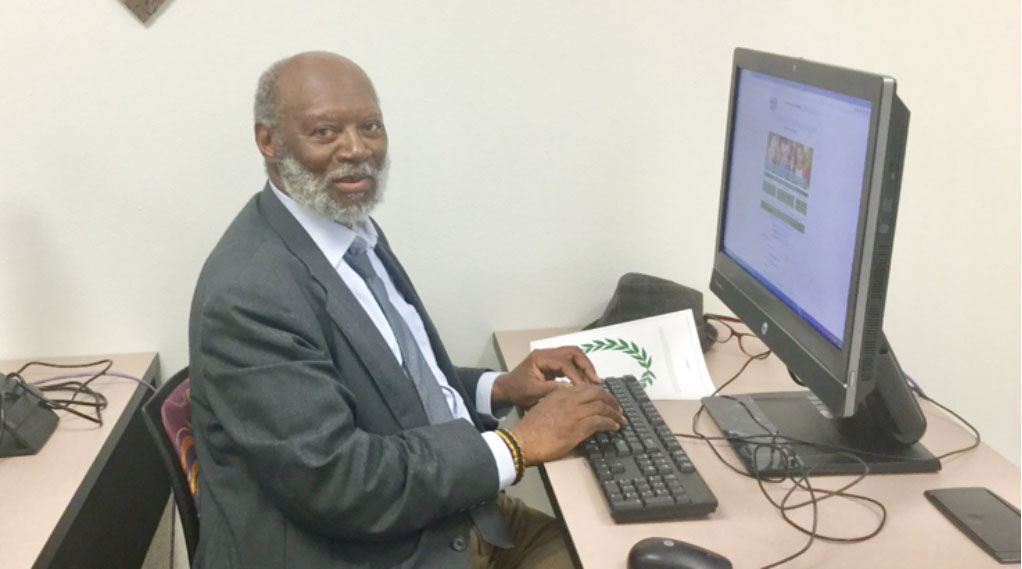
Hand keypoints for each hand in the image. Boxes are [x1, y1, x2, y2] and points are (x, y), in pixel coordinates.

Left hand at [492, 346, 599, 408]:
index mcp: (540, 358)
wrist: (507, 389)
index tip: (584, 389)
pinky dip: (580, 370)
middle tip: (595, 381)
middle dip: (586, 365)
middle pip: (573, 352)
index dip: (576, 375)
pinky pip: (571, 362)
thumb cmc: (517, 391)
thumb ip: (552, 389)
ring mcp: (551, 356)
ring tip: (594, 381)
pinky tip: (585, 382)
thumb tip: (573, 389)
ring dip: (585, 366)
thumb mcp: (533, 393)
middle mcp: (547, 353)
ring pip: (574, 354)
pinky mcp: (553, 363)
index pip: (564, 362)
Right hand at [509, 385, 625, 464]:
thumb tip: (571, 410)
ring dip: (614, 413)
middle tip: (617, 408)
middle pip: (598, 394)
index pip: (586, 388)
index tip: (605, 400)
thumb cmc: (530, 429)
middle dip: (611, 400)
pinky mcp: (579, 427)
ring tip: (620, 419)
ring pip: (602, 407)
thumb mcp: (544, 408)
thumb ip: (558, 404)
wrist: (523, 441)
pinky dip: (610, 423)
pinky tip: (614, 427)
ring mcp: (575, 412)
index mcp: (560, 393)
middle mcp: (569, 399)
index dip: (599, 393)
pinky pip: (600, 421)